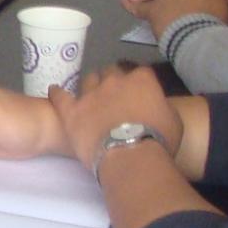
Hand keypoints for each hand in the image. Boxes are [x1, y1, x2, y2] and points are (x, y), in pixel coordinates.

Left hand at [48, 66, 182, 173]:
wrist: (131, 155)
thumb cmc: (159, 141)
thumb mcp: (173, 121)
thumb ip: (162, 107)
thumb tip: (157, 107)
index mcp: (142, 80)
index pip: (140, 72)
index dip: (138, 82)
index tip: (138, 92)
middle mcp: (115, 81)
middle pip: (111, 72)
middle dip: (113, 81)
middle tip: (114, 96)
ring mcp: (91, 94)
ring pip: (88, 80)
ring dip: (91, 86)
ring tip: (91, 96)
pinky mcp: (72, 110)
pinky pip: (60, 97)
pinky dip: (57, 94)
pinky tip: (54, 91)